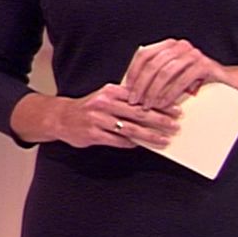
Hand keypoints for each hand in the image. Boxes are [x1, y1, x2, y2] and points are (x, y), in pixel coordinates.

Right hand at [47, 83, 180, 149]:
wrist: (61, 117)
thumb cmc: (89, 107)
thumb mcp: (106, 95)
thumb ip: (126, 98)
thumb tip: (153, 105)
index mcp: (110, 91)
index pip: (140, 97)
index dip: (159, 103)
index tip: (175, 109)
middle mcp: (104, 104)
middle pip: (138, 113)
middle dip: (159, 120)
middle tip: (175, 125)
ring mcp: (98, 119)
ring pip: (130, 129)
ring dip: (149, 135)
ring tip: (163, 140)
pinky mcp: (93, 134)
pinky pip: (117, 140)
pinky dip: (131, 143)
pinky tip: (142, 145)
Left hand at [123, 38, 224, 111]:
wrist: (230, 83)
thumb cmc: (197, 83)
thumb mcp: (173, 78)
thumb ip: (156, 77)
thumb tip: (132, 89)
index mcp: (170, 46)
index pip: (144, 55)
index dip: (134, 72)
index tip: (127, 90)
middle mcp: (181, 46)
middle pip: (153, 63)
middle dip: (141, 84)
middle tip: (135, 102)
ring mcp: (193, 54)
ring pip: (166, 71)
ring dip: (154, 90)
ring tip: (148, 105)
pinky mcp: (204, 65)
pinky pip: (182, 79)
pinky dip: (170, 93)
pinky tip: (164, 104)